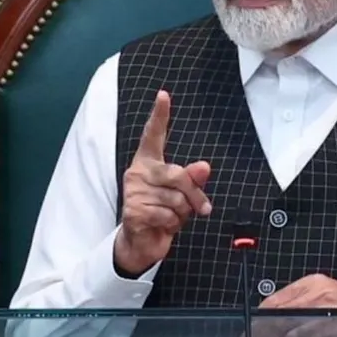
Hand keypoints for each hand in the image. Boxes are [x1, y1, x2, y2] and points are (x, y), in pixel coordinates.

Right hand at [114, 90, 211, 276]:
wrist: (142, 241)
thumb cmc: (163, 211)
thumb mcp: (183, 194)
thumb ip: (193, 179)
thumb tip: (204, 166)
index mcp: (149, 162)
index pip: (154, 135)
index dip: (160, 115)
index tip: (164, 95)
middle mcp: (138, 172)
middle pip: (178, 175)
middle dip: (194, 195)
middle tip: (200, 208)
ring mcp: (133, 191)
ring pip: (176, 199)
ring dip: (182, 214)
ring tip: (171, 216)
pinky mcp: (133, 210)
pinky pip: (167, 215)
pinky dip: (172, 224)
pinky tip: (162, 224)